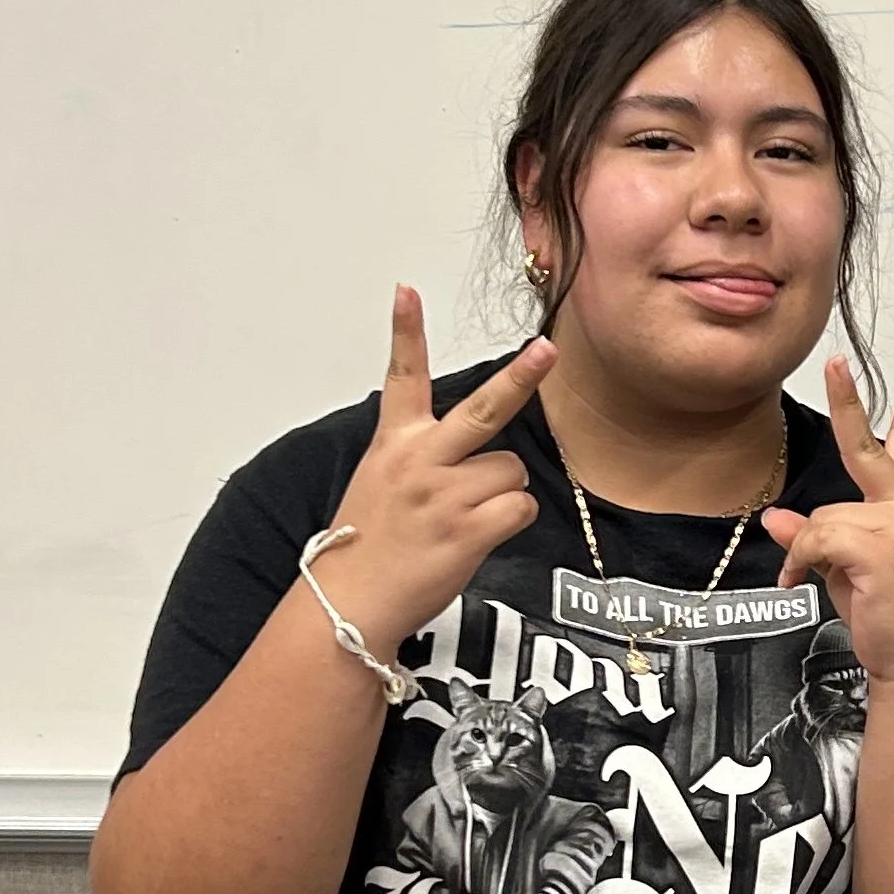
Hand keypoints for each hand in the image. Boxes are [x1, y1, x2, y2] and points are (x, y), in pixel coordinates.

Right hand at [315, 290, 548, 654]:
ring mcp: (445, 494)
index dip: (406, 332)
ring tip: (466, 518)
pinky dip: (510, 522)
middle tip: (546, 350)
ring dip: (502, 493)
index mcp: (394, 444)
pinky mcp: (467, 529)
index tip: (407, 291)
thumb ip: (422, 458)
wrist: (347, 603)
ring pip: (511, 471)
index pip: (402, 377)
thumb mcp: (379, 484)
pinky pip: (519, 508)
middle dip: (520, 377)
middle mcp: (421, 461)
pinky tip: (479, 536)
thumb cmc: (367, 546)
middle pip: (485, 409)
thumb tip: (474, 453)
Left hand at [764, 356, 893, 686]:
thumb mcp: (842, 568)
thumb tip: (777, 519)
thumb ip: (816, 536)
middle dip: (848, 402)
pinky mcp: (880, 544)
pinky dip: (799, 561)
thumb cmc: (889, 612)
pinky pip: (815, 537)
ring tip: (825, 579)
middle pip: (866, 445)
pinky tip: (801, 580)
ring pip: (822, 514)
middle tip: (834, 363)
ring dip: (808, 549)